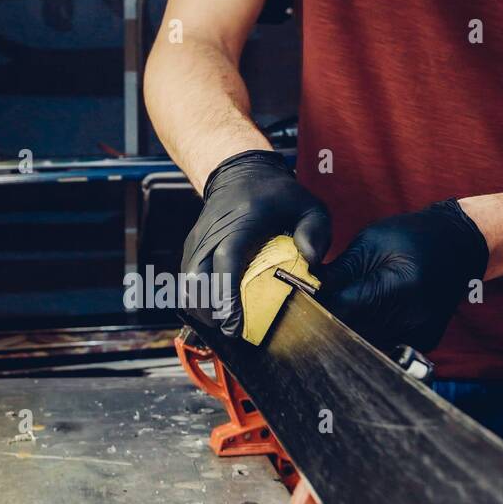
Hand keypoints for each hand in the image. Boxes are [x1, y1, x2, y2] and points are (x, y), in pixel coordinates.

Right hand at [181, 149, 330, 336]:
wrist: (239, 173)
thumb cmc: (277, 195)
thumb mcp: (308, 206)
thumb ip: (316, 233)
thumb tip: (311, 265)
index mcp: (241, 222)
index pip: (226, 262)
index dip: (227, 297)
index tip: (234, 325)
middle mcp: (211, 233)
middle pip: (196, 281)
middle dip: (211, 312)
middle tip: (234, 330)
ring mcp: (197, 242)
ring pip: (186, 286)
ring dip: (203, 309)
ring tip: (226, 322)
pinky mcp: (190, 250)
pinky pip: (187, 282)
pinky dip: (199, 300)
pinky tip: (218, 310)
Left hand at [318, 199, 488, 352]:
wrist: (460, 246)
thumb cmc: (412, 237)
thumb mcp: (371, 242)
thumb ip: (340, 270)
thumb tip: (306, 286)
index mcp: (399, 286)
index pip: (344, 309)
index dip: (318, 307)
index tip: (301, 301)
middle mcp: (413, 316)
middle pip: (353, 331)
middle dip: (328, 321)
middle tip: (310, 309)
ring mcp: (420, 334)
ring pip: (366, 343)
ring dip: (346, 331)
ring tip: (335, 312)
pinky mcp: (424, 343)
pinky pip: (384, 345)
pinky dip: (368, 333)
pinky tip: (364, 317)